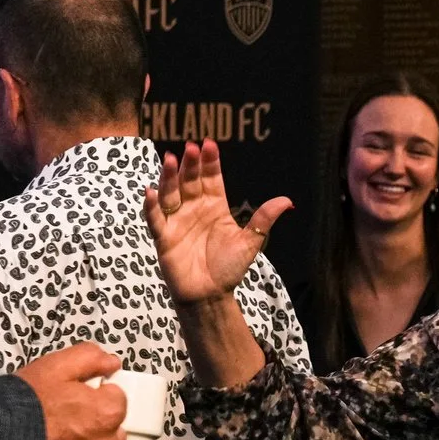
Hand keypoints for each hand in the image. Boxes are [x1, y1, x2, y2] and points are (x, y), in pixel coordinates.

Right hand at [16, 342, 129, 439]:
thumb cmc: (23, 405)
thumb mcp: (55, 366)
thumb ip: (90, 358)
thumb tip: (112, 363)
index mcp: (109, 414)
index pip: (116, 403)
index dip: (95, 399)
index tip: (75, 401)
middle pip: (109, 437)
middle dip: (92, 431)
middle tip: (61, 426)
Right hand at [144, 141, 292, 305]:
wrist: (211, 295)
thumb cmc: (228, 268)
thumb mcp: (250, 241)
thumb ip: (263, 219)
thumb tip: (287, 200)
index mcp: (215, 206)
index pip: (212, 178)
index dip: (210, 162)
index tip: (210, 144)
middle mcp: (194, 208)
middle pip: (190, 180)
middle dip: (190, 164)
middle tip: (191, 147)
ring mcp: (178, 221)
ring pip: (171, 193)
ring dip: (169, 177)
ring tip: (170, 159)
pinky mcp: (164, 237)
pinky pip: (156, 219)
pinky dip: (152, 206)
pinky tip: (150, 192)